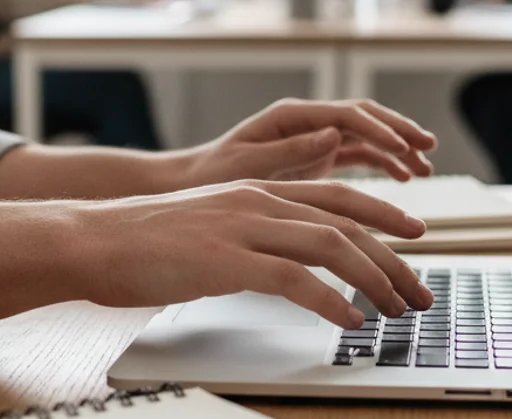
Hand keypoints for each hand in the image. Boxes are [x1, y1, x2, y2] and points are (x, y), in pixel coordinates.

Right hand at [62, 180, 433, 327]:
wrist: (93, 239)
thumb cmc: (146, 241)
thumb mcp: (212, 225)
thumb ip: (253, 234)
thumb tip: (288, 264)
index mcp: (257, 190)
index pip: (338, 197)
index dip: (383, 215)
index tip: (416, 236)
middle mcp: (258, 200)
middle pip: (347, 223)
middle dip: (392, 260)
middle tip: (418, 292)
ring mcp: (243, 226)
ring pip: (331, 246)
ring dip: (374, 281)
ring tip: (395, 310)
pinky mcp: (226, 259)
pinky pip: (295, 279)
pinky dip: (331, 302)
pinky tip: (349, 321)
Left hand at [183, 98, 437, 186]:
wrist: (195, 186)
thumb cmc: (213, 174)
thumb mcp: (248, 164)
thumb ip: (290, 151)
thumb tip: (332, 133)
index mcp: (290, 116)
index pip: (346, 115)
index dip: (378, 130)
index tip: (402, 148)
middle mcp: (307, 122)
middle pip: (364, 117)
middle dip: (399, 129)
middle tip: (428, 146)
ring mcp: (314, 138)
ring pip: (367, 135)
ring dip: (398, 147)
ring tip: (426, 165)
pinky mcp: (317, 158)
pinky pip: (359, 155)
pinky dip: (384, 163)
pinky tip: (405, 177)